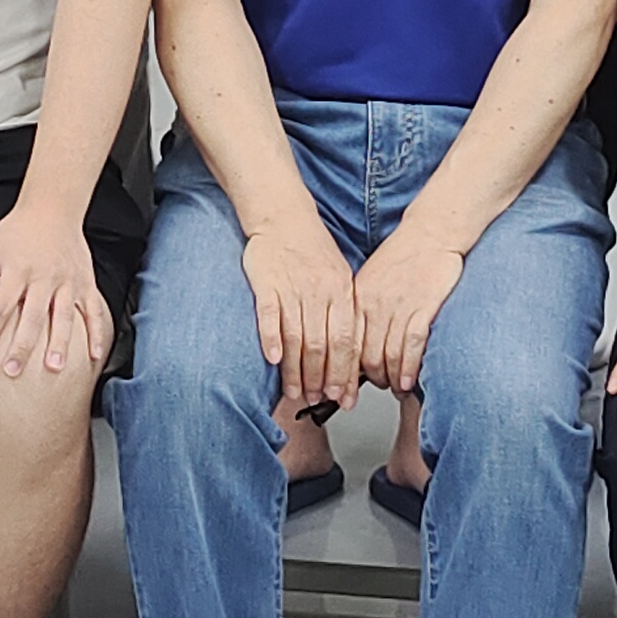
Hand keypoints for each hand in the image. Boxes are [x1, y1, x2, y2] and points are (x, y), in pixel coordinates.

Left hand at [0, 207, 110, 379]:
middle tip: (13, 371)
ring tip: (54, 368)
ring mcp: (68, 280)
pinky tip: (94, 356)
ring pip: (65, 316)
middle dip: (23, 346)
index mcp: (18, 268)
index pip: (1, 306)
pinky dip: (96, 333)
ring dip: (60, 344)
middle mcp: (44, 276)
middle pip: (33, 316)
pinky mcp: (85, 282)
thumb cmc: (15, 231)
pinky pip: (93, 311)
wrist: (53, 208)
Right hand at [241, 219, 359, 414]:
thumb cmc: (312, 251)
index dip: (345, 373)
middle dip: (321, 378)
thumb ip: (343, 312)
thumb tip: (349, 353)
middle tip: (318, 401)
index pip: (346, 341)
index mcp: (341, 292)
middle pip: (322, 344)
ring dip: (295, 369)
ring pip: (296, 336)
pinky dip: (270, 338)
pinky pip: (269, 314)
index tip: (343, 397)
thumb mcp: (340, 276)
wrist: (284, 216)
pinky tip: (271, 360)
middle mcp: (319, 292)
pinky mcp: (266, 282)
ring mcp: (292, 287)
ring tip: (295, 392)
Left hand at [353, 234, 465, 394]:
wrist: (430, 233)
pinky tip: (408, 381)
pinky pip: (411, 345)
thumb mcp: (370, 280)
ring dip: (389, 380)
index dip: (340, 374)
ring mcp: (398, 307)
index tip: (339, 392)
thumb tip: (351, 344)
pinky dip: (409, 368)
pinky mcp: (422, 307)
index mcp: (356, 298)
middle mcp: (373, 305)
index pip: (343, 345)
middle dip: (363, 383)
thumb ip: (360, 310)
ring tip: (393, 389)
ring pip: (387, 355)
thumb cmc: (402, 257)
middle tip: (368, 395)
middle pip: (362, 356)